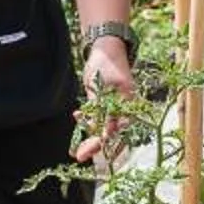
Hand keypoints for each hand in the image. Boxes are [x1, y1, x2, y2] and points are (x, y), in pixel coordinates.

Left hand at [71, 39, 133, 166]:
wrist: (105, 47)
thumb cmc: (105, 64)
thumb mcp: (101, 88)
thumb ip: (102, 110)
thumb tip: (106, 135)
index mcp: (129, 105)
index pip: (118, 131)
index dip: (103, 144)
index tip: (87, 152)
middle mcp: (125, 109)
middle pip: (112, 135)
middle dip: (95, 146)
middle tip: (78, 156)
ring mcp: (117, 107)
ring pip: (105, 129)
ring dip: (90, 137)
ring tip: (75, 147)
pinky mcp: (108, 104)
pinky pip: (100, 119)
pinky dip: (89, 122)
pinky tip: (78, 117)